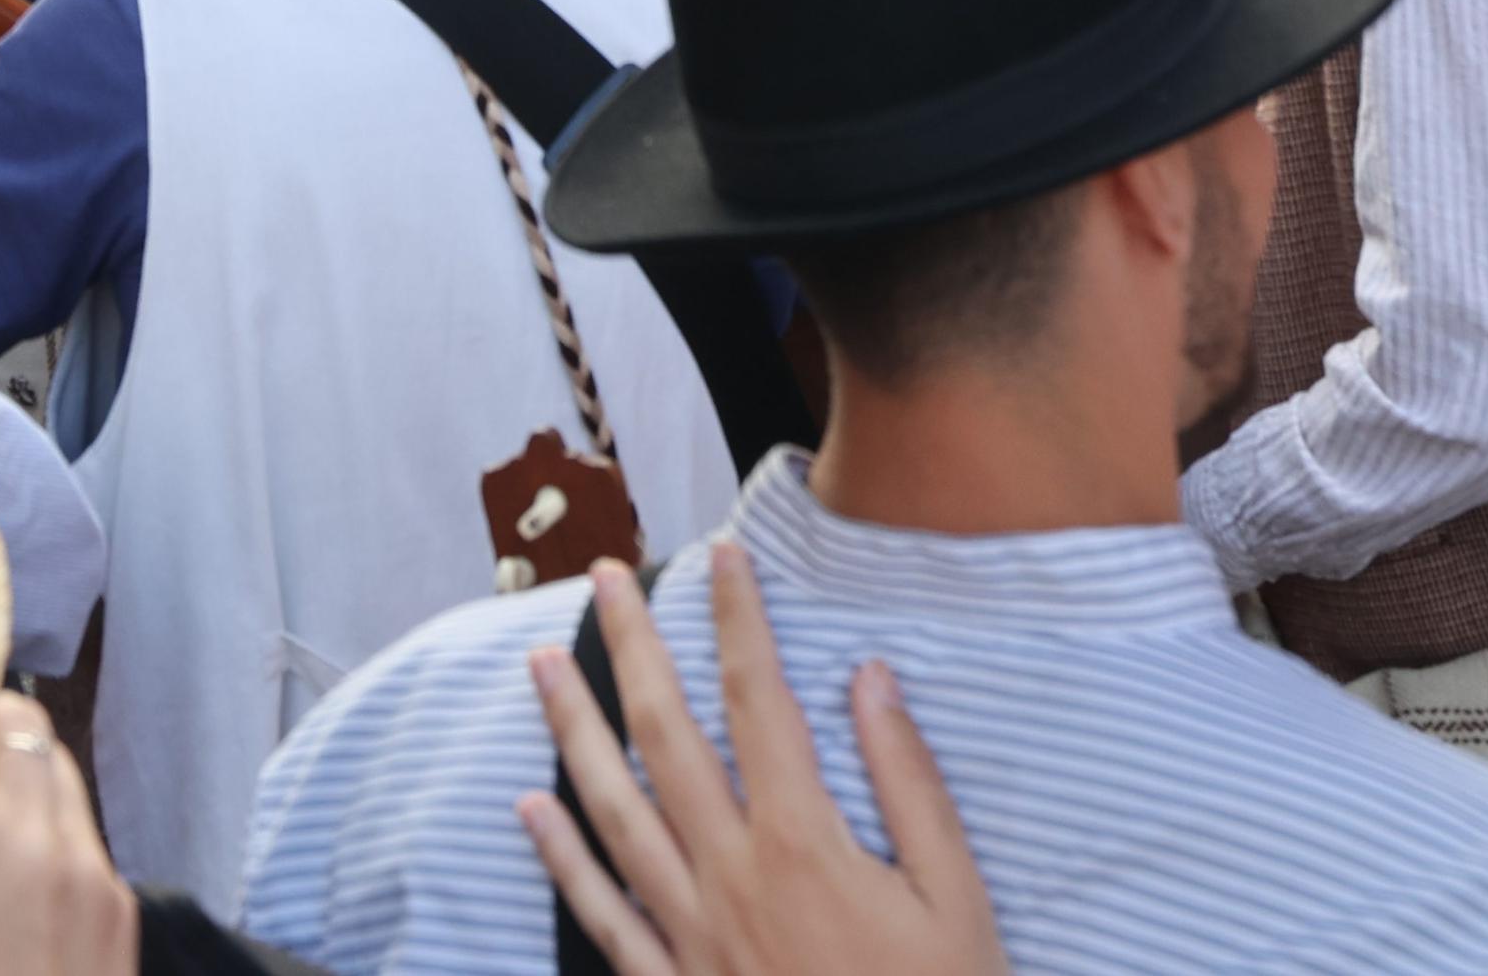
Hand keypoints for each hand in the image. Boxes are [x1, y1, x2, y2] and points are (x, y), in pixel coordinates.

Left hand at [517, 544, 1004, 975]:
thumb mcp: (957, 900)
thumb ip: (909, 785)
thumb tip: (869, 679)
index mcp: (805, 843)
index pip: (759, 698)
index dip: (737, 618)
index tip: (722, 554)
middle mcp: (730, 875)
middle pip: (665, 734)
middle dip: (632, 646)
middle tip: (602, 577)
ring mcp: (689, 933)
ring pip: (612, 810)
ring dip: (572, 729)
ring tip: (540, 662)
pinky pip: (602, 912)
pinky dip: (561, 856)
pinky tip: (531, 807)